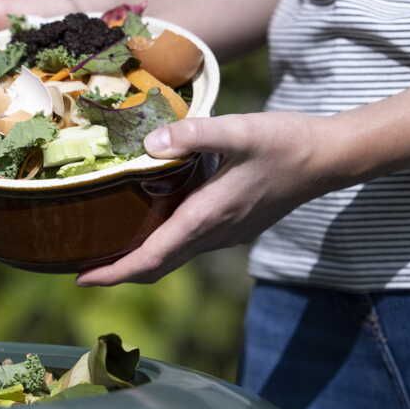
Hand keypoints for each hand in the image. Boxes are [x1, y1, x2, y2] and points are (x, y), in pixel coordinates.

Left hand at [76, 112, 348, 285]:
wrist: (328, 158)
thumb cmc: (285, 143)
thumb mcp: (240, 130)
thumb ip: (194, 134)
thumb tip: (150, 143)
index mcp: (207, 217)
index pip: (151, 259)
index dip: (114, 273)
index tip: (81, 278)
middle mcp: (214, 234)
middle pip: (157, 266)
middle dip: (118, 273)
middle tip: (81, 269)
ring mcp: (226, 234)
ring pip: (174, 257)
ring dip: (139, 260)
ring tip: (106, 247)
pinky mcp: (234, 225)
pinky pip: (188, 245)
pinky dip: (161, 245)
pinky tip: (149, 223)